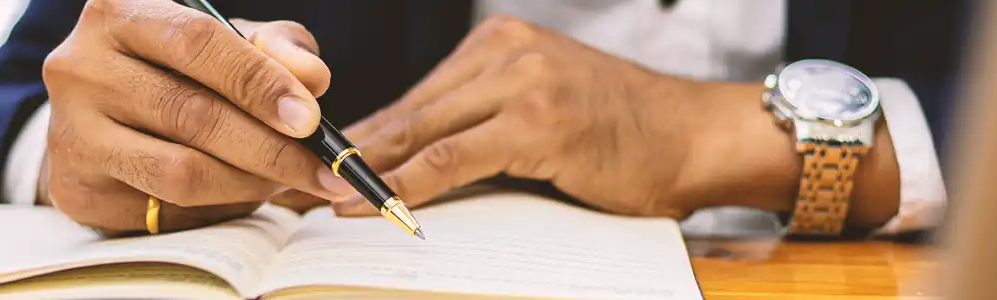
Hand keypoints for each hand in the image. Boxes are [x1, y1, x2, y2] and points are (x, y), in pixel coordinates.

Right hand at [39, 0, 344, 234]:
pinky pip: (164, 212)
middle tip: (319, 169)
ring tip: (284, 180)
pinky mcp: (75, 189)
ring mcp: (71, 133)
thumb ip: (276, 50)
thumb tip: (312, 79)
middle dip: (269, 148)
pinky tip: (237, 194)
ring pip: (180, 172)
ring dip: (248, 184)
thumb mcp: (227, 43)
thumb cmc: (177, 70)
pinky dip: (217, 209)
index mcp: (119, 11)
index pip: (197, 43)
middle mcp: (80, 68)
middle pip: (192, 115)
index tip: (309, 119)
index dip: (260, 82)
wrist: (101, 116)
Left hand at [276, 16, 804, 218]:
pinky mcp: (539, 120)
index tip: (322, 165)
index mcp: (501, 41)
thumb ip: (477, 122)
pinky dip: (410, 184)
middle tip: (305, 186)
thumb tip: (404, 155)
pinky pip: (455, 157)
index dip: (364, 134)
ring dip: (371, 172)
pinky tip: (377, 203)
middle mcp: (507, 49)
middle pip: (410, 109)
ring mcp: (523, 81)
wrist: (692, 136)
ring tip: (327, 200)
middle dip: (355, 155)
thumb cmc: (619, 132)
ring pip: (424, 131)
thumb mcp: (540, 109)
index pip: (415, 94)